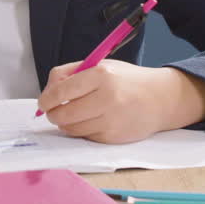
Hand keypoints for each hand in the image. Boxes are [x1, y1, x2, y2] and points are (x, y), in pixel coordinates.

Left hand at [36, 59, 174, 143]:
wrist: (161, 99)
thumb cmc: (125, 81)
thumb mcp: (100, 66)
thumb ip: (70, 74)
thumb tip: (47, 93)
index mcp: (101, 74)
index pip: (61, 90)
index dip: (46, 99)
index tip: (43, 102)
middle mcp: (107, 97)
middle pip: (63, 113)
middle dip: (52, 114)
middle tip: (52, 112)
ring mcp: (111, 120)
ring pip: (72, 129)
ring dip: (65, 124)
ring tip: (71, 115)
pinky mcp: (114, 137)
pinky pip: (86, 137)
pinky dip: (82, 131)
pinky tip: (90, 121)